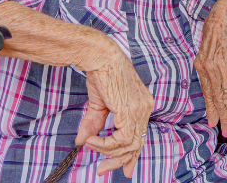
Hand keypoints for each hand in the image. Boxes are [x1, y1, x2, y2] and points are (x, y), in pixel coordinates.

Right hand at [75, 38, 155, 177]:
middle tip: (102, 170)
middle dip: (119, 161)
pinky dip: (105, 144)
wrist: (100, 57)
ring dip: (107, 151)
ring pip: (129, 145)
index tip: (124, 170)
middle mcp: (145, 108)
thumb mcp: (99, 104)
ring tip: (90, 145)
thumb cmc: (102, 74)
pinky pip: (121, 139)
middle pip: (137, 145)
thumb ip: (93, 124)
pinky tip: (92, 140)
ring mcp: (140, 109)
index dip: (132, 156)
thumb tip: (80, 142)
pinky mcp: (130, 110)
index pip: (140, 137)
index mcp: (142, 105)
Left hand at [194, 0, 226, 138]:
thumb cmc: (226, 21)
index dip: (212, 109)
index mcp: (203, 62)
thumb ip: (213, 60)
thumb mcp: (213, 43)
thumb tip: (218, 76)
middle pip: (218, 98)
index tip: (214, 122)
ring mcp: (225, 64)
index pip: (207, 92)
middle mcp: (211, 65)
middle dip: (223, 118)